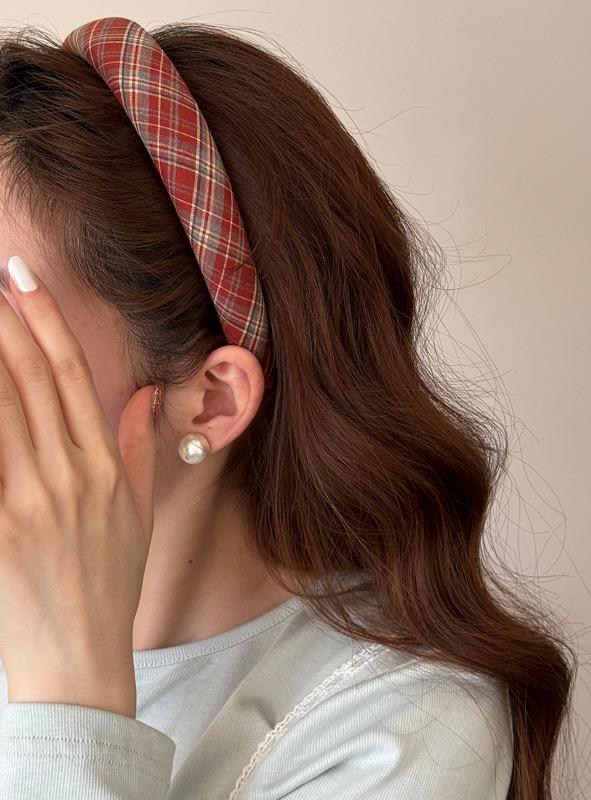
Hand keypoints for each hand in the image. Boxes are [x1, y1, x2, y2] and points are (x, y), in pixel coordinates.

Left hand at [0, 256, 157, 718]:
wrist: (77, 658)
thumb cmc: (109, 584)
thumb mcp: (139, 515)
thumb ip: (137, 449)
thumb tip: (143, 396)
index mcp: (105, 468)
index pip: (74, 376)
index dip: (47, 321)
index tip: (24, 278)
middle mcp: (68, 476)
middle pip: (30, 379)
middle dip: (4, 320)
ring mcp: (27, 503)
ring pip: (0, 411)